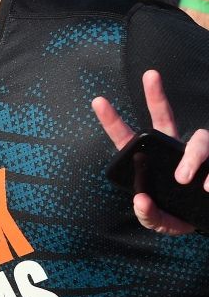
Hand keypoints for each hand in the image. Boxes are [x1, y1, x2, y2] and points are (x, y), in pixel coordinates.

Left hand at [91, 69, 208, 233]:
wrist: (205, 221)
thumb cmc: (176, 216)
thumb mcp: (157, 220)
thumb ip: (146, 214)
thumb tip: (141, 200)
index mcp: (149, 160)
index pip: (128, 138)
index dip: (112, 120)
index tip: (97, 101)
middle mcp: (173, 150)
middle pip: (164, 117)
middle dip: (156, 94)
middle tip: (149, 74)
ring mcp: (197, 154)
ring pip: (199, 138)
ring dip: (192, 156)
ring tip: (185, 179)